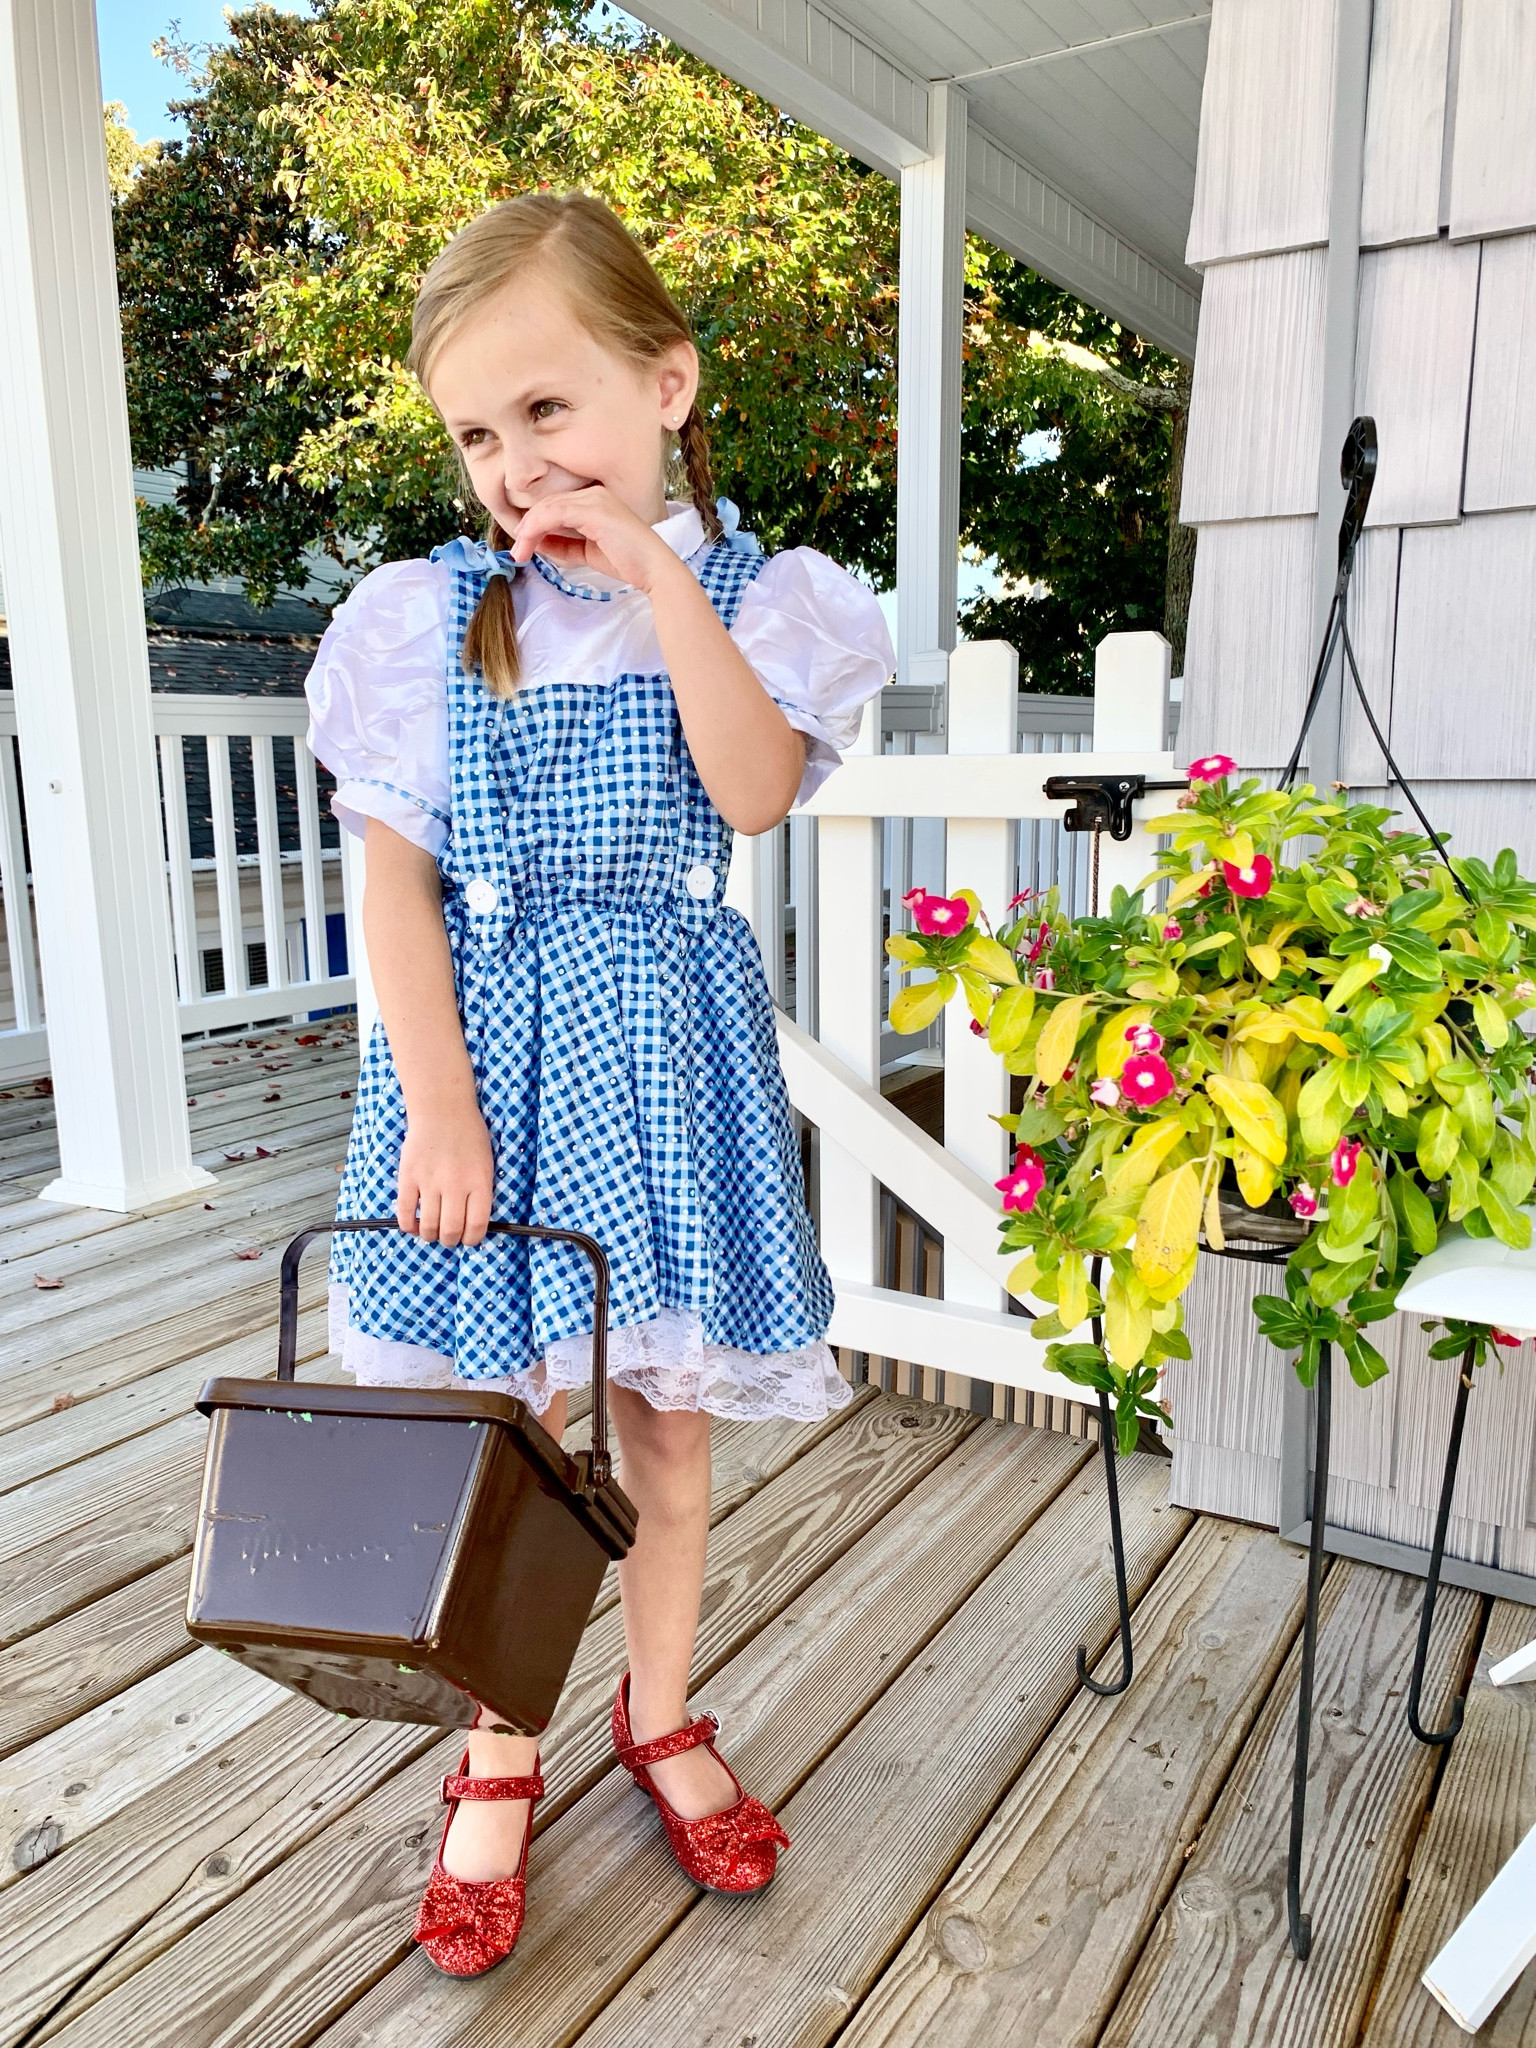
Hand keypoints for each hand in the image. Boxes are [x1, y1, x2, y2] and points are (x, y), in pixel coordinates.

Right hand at [396, 1104, 494, 1245]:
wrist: (442, 1109)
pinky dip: (408, 1225)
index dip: (472, 1240)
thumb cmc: (469, 1135)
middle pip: (451, 1230)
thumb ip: (480, 1191)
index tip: (468, 1239)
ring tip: (431, 1231)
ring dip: (429, 1235)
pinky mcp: (408, 1177)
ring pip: (428, 1226)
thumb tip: (472, 1224)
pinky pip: (405, 1212)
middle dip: (450, 1240)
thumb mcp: (486, 1163)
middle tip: (448, 1236)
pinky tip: (413, 1225)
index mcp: (479, 1182)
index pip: (476, 1226)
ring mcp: (430, 1181)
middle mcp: (455, 1184)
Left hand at [509, 485, 681, 592]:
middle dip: (527, 528)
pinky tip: (529, 542)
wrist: (654, 569)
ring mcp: (595, 499)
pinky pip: (555, 513)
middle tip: (516, 552)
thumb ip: (564, 545)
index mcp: (596, 500)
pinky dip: (537, 527)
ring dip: (528, 530)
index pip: (556, 507)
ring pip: (548, 508)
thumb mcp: (587, 552)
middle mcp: (594, 494)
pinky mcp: (593, 509)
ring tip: (519, 552)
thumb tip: (537, 543)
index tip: (523, 545)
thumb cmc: (627, 562)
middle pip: (549, 505)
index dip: (535, 524)